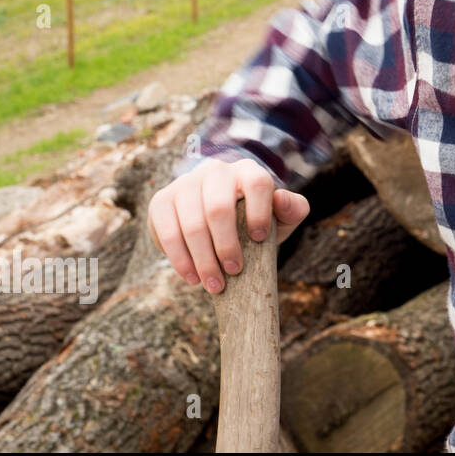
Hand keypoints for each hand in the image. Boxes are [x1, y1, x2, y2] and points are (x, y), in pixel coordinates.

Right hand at [146, 157, 310, 293]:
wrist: (220, 215)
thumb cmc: (255, 217)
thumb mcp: (281, 215)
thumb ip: (292, 208)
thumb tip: (280, 200)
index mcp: (248, 171)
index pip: (256, 183)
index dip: (259, 211)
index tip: (260, 239)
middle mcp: (215, 171)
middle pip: (218, 208)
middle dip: (226, 246)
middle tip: (235, 271)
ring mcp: (185, 184)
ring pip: (191, 224)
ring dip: (203, 259)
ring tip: (215, 284)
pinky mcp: (162, 201)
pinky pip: (166, 232)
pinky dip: (180, 259)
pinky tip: (192, 277)